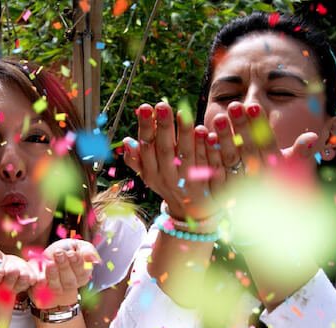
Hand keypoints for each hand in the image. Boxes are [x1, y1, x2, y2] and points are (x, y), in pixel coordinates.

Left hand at [28, 239, 99, 308]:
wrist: (45, 257)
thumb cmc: (65, 250)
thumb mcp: (77, 246)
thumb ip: (87, 250)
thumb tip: (94, 259)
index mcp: (82, 274)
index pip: (82, 272)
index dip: (77, 263)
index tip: (71, 253)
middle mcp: (71, 284)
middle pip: (70, 280)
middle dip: (64, 266)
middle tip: (58, 253)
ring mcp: (57, 289)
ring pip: (57, 286)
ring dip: (53, 274)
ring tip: (50, 262)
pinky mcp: (42, 289)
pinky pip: (42, 290)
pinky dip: (42, 284)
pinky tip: (41, 278)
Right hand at [123, 102, 223, 220]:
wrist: (192, 214)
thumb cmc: (168, 185)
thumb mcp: (149, 175)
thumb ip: (137, 159)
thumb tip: (126, 141)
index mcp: (152, 173)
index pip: (146, 148)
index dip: (145, 128)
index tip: (145, 107)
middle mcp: (168, 177)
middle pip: (165, 150)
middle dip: (162, 127)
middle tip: (162, 105)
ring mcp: (188, 181)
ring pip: (186, 156)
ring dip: (184, 134)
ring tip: (183, 113)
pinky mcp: (208, 183)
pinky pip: (207, 164)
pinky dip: (207, 148)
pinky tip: (206, 131)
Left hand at [208, 101, 317, 185]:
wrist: (266, 220)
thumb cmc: (280, 185)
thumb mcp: (290, 169)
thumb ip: (299, 153)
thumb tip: (312, 137)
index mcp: (274, 169)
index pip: (267, 144)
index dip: (260, 126)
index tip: (254, 106)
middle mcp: (257, 177)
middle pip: (247, 149)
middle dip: (240, 127)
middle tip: (234, 105)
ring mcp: (240, 185)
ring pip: (231, 159)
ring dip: (224, 138)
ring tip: (218, 116)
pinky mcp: (223, 192)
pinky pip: (215, 171)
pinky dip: (210, 154)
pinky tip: (205, 136)